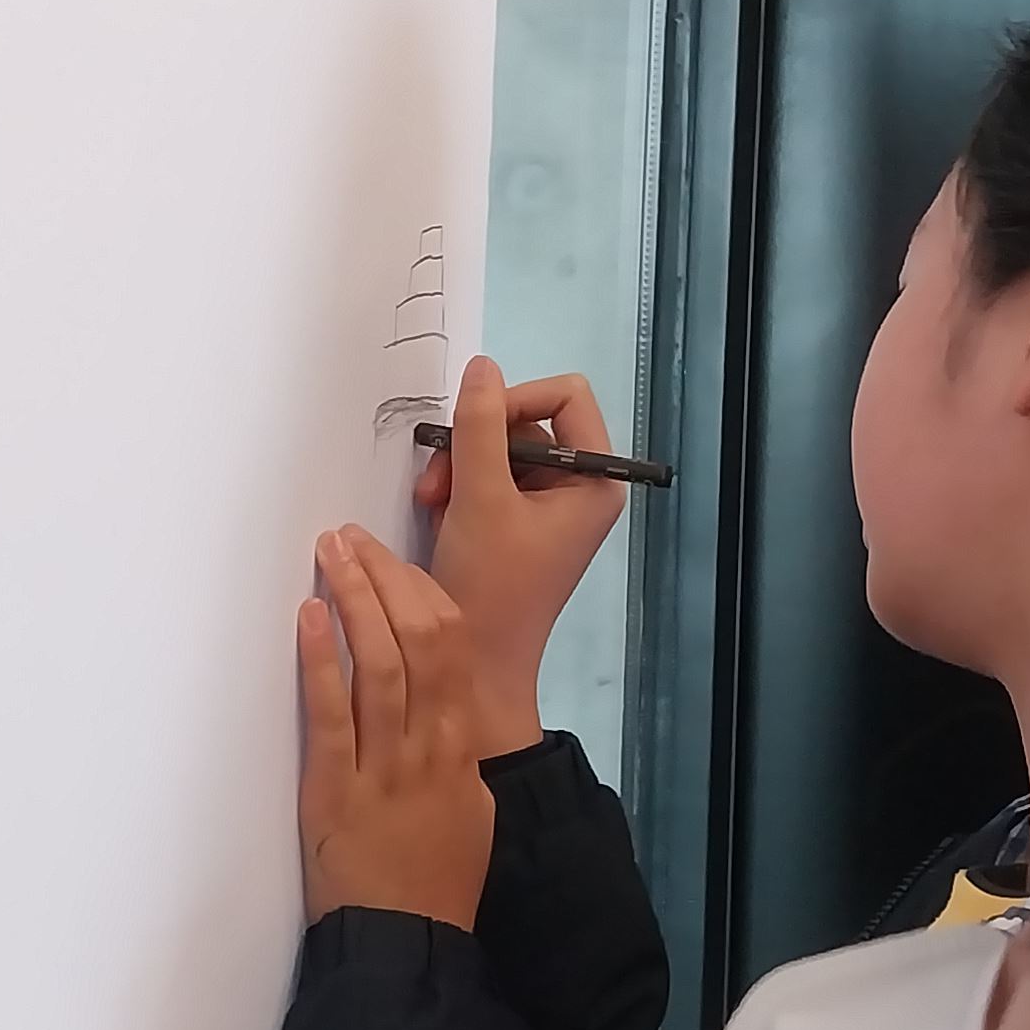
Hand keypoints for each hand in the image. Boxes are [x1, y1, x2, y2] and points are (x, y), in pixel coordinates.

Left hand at [295, 526, 496, 928]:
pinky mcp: (338, 791)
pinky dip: (322, 660)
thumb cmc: (437, 882)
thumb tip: (443, 712)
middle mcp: (431, 746)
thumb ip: (456, 756)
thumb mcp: (469, 810)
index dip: (420, 593)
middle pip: (420, 639)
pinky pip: (333, 714)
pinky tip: (310, 617)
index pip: (452, 646)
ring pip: (381, 664)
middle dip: (385, 579)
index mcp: (461, 746)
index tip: (392, 562)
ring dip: (355, 600)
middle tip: (351, 538)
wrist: (410, 943)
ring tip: (330, 555)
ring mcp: (386, 767)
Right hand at [412, 357, 623, 755]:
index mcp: (596, 481)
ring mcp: (551, 505)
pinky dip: (461, 487)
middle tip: (439, 481)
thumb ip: (477, 426)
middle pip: (527, 421)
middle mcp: (581, 487)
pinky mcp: (521, 521)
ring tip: (433, 501)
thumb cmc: (490, 585)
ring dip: (460, 467)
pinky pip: (490, 477)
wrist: (474, 663)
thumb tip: (482, 366)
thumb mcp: (480, 498)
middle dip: (476, 444)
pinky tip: (441, 514)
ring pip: (500, 448)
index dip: (516, 399)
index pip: (567, 396)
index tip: (474, 428)